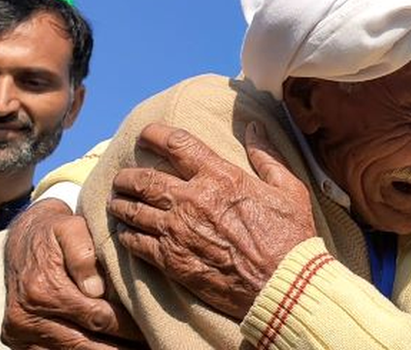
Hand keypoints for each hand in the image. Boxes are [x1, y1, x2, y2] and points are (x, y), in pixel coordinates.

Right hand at [1, 198, 143, 349]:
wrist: (22, 240)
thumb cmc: (55, 233)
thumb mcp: (70, 229)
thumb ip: (84, 255)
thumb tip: (96, 288)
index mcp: (43, 289)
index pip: (96, 317)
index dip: (127, 328)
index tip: (150, 331)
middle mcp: (26, 316)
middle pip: (84, 344)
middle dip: (119, 349)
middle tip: (149, 348)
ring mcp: (19, 332)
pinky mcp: (17, 341)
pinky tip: (108, 349)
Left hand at [108, 121, 315, 318]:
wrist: (283, 284)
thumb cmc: (291, 236)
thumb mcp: (289, 189)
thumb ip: (267, 156)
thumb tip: (254, 127)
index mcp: (220, 177)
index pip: (177, 144)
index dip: (155, 134)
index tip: (146, 134)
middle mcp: (192, 200)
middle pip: (143, 178)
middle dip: (128, 175)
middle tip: (123, 176)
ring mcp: (177, 231)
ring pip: (132, 210)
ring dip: (121, 203)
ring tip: (118, 201)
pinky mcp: (171, 261)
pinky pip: (135, 243)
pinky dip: (126, 235)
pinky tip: (126, 233)